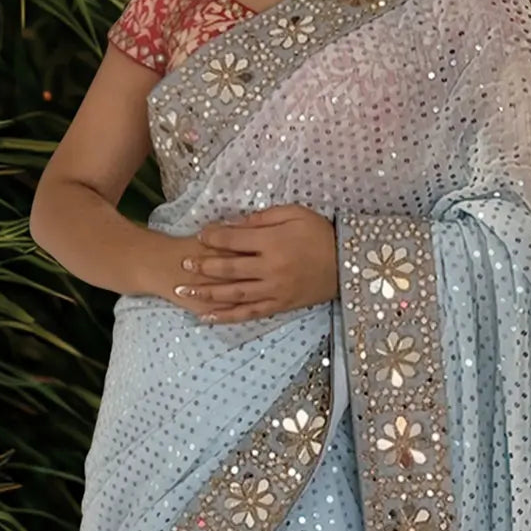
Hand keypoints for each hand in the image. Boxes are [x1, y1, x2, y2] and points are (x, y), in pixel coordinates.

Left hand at [172, 204, 338, 323]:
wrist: (347, 264)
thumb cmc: (320, 233)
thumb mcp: (295, 213)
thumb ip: (263, 217)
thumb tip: (235, 224)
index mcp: (274, 243)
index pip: (234, 240)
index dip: (213, 237)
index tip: (201, 235)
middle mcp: (271, 269)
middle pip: (229, 268)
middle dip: (203, 265)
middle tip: (183, 263)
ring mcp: (274, 290)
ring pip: (233, 294)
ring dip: (206, 293)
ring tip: (183, 291)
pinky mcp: (279, 305)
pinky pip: (249, 313)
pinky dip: (226, 316)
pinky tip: (207, 317)